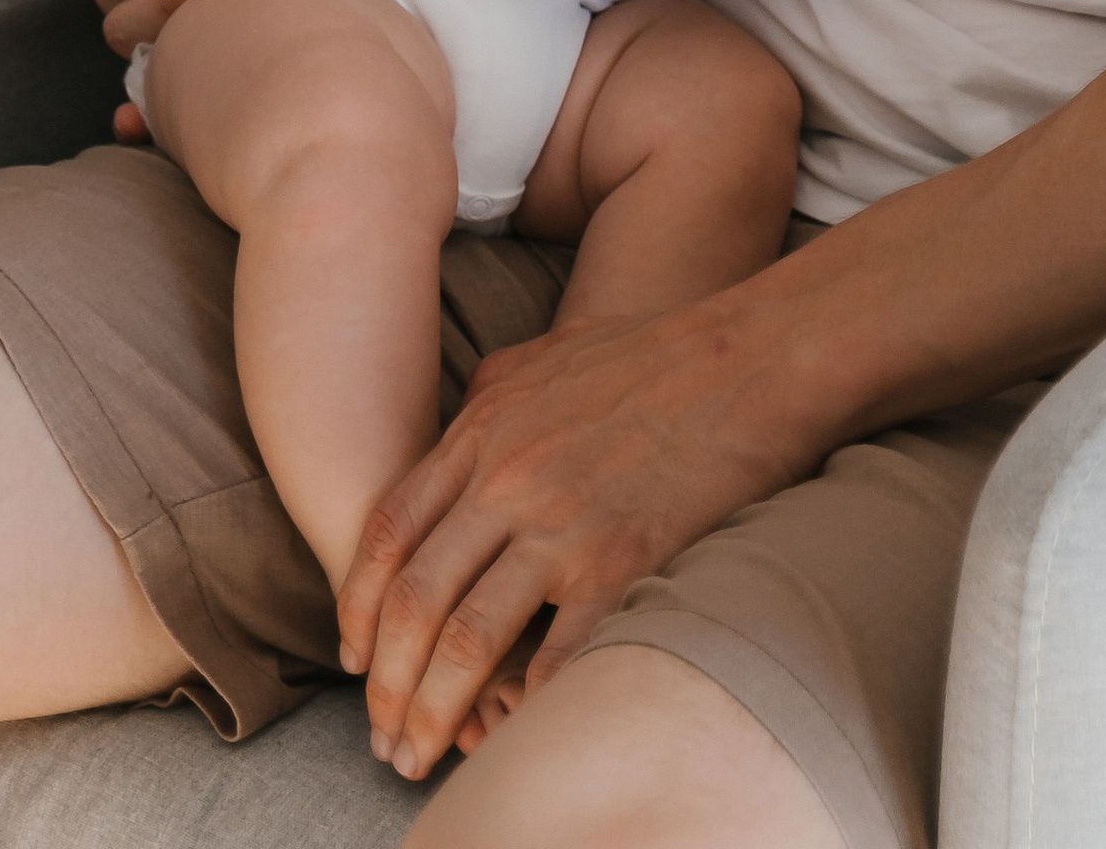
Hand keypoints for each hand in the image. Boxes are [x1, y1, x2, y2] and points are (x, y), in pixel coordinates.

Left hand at [337, 292, 816, 777]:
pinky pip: (555, 656)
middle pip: (415, 600)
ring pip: (465, 639)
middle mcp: (507, 478)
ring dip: (434, 711)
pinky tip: (514, 734)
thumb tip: (452, 428)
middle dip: (388, 684)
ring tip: (425, 754)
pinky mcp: (622, 561)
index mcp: (484, 430)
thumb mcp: (547, 353)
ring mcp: (562, 522)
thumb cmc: (655, 352)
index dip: (358, 606)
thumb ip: (488, 395)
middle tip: (384, 737)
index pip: (388, 532)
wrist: (752, 355)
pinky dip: (526, 707)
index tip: (353, 660)